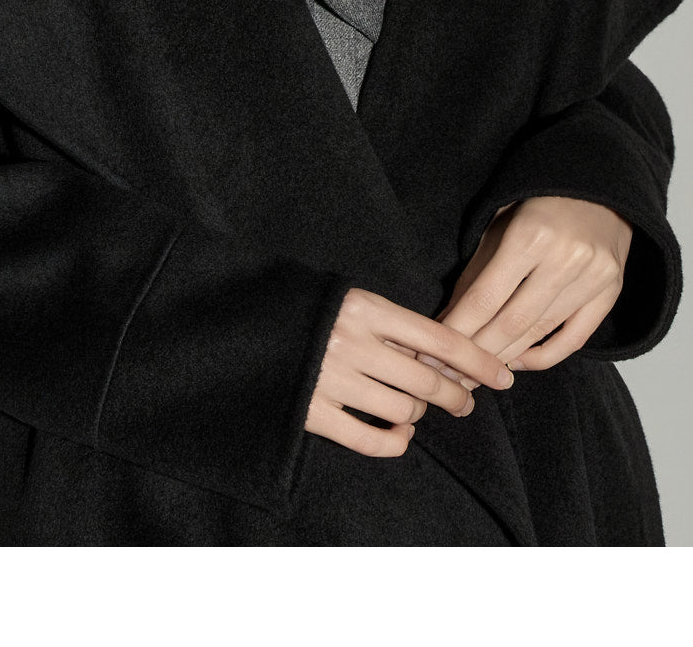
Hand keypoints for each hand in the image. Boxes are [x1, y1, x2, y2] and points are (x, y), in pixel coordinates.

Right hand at [304, 287, 515, 457]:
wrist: (239, 325)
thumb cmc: (304, 308)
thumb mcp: (347, 297)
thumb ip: (388, 322)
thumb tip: (440, 356)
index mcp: (364, 306)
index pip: (439, 337)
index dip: (477, 360)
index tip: (503, 377)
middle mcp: (351, 342)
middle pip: (427, 381)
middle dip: (456, 397)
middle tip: (465, 404)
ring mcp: (330, 378)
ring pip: (402, 411)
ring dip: (418, 417)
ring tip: (415, 412)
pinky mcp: (310, 410)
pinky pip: (368, 439)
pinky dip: (393, 444)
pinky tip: (399, 438)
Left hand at [426, 195, 631, 375]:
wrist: (597, 187)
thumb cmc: (538, 202)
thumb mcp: (498, 222)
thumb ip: (476, 271)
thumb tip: (448, 318)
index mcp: (531, 235)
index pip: (484, 298)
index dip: (456, 329)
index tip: (432, 350)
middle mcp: (566, 259)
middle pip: (511, 323)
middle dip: (474, 353)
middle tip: (448, 372)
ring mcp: (594, 278)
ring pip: (539, 334)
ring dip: (502, 358)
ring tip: (474, 373)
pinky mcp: (611, 293)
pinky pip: (573, 340)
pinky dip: (541, 357)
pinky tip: (515, 360)